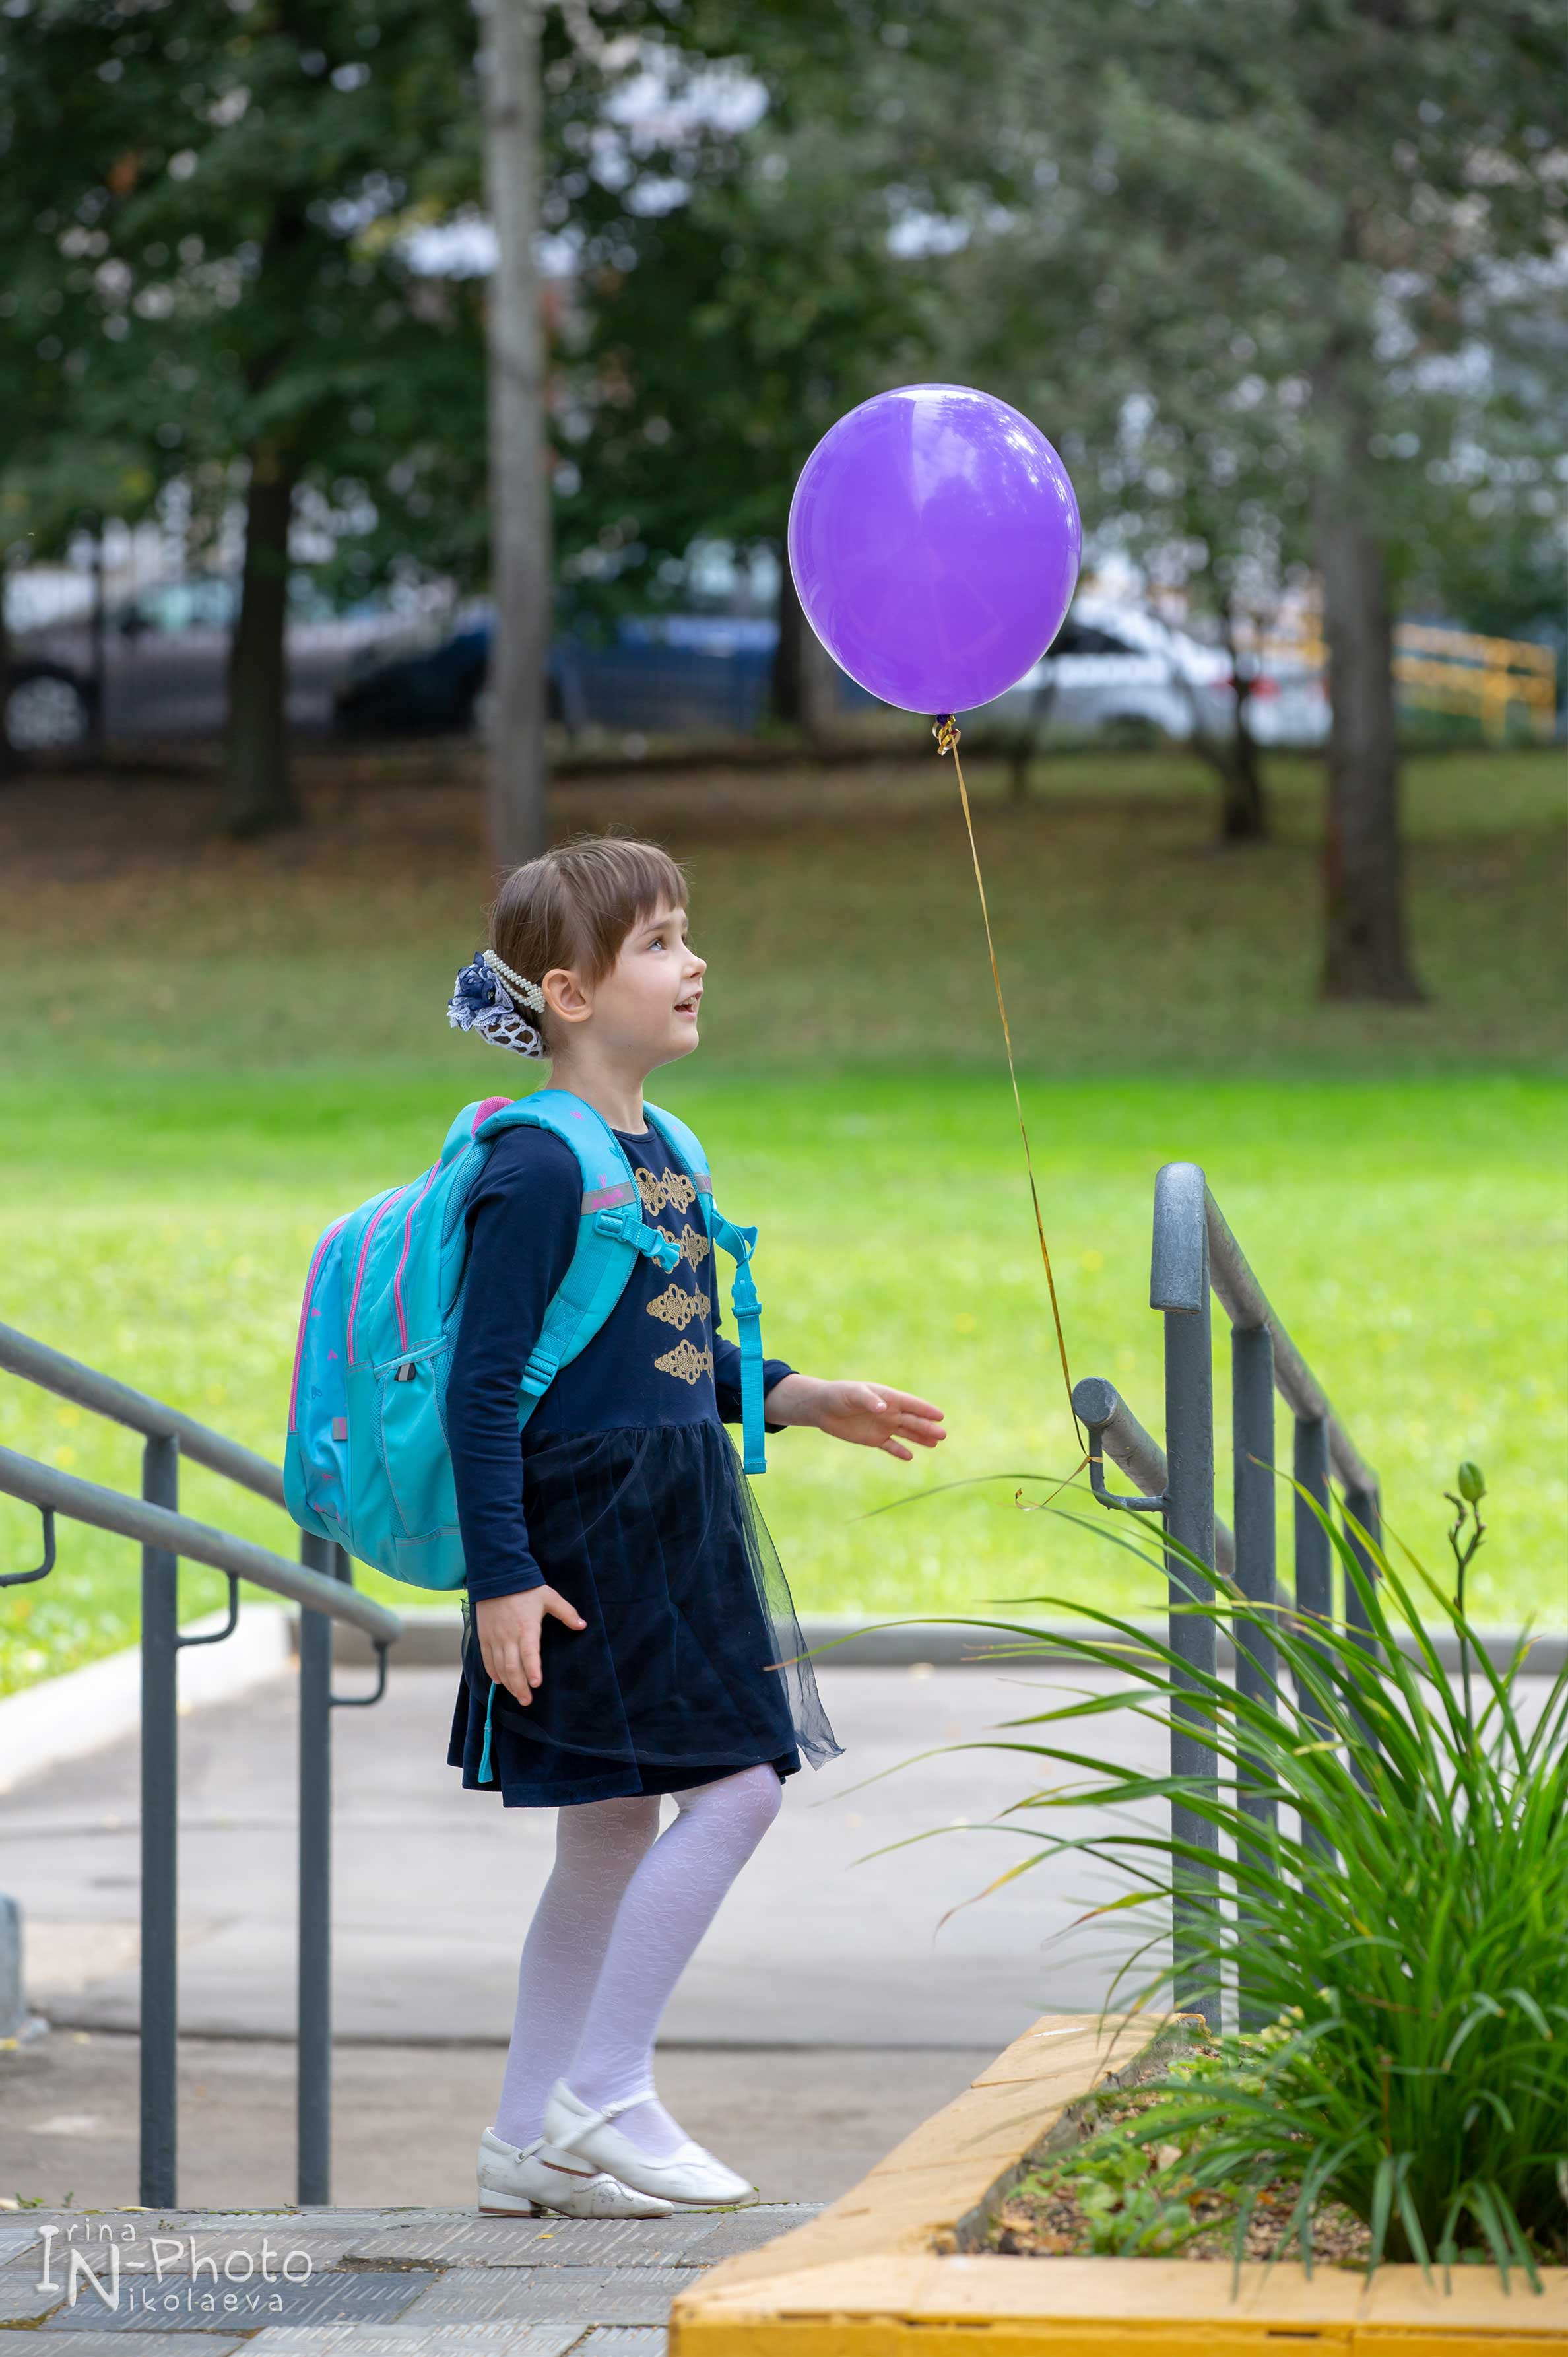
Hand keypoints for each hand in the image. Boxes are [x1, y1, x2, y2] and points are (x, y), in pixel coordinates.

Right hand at [474, 1585, 586, 1705]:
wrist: (497, 1577)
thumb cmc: (526, 1588)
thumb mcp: (549, 1597)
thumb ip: (566, 1613)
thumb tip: (582, 1625)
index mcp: (527, 1627)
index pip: (529, 1653)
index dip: (532, 1669)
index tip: (536, 1684)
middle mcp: (508, 1636)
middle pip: (512, 1667)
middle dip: (519, 1686)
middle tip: (527, 1701)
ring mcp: (494, 1638)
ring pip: (499, 1667)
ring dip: (508, 1684)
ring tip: (517, 1695)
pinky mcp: (484, 1637)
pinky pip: (487, 1660)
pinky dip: (493, 1673)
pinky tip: (500, 1682)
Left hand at [766, 1374, 945, 1460]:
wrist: (822, 1407)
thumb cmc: (838, 1395)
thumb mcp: (852, 1394)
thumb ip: (868, 1400)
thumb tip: (883, 1408)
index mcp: (887, 1398)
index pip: (911, 1404)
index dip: (925, 1410)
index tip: (940, 1416)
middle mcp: (888, 1412)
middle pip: (912, 1421)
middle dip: (928, 1427)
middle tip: (943, 1435)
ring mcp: (882, 1426)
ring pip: (906, 1433)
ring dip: (920, 1438)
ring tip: (935, 1444)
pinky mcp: (873, 1438)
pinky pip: (890, 1446)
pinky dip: (899, 1451)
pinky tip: (910, 1456)